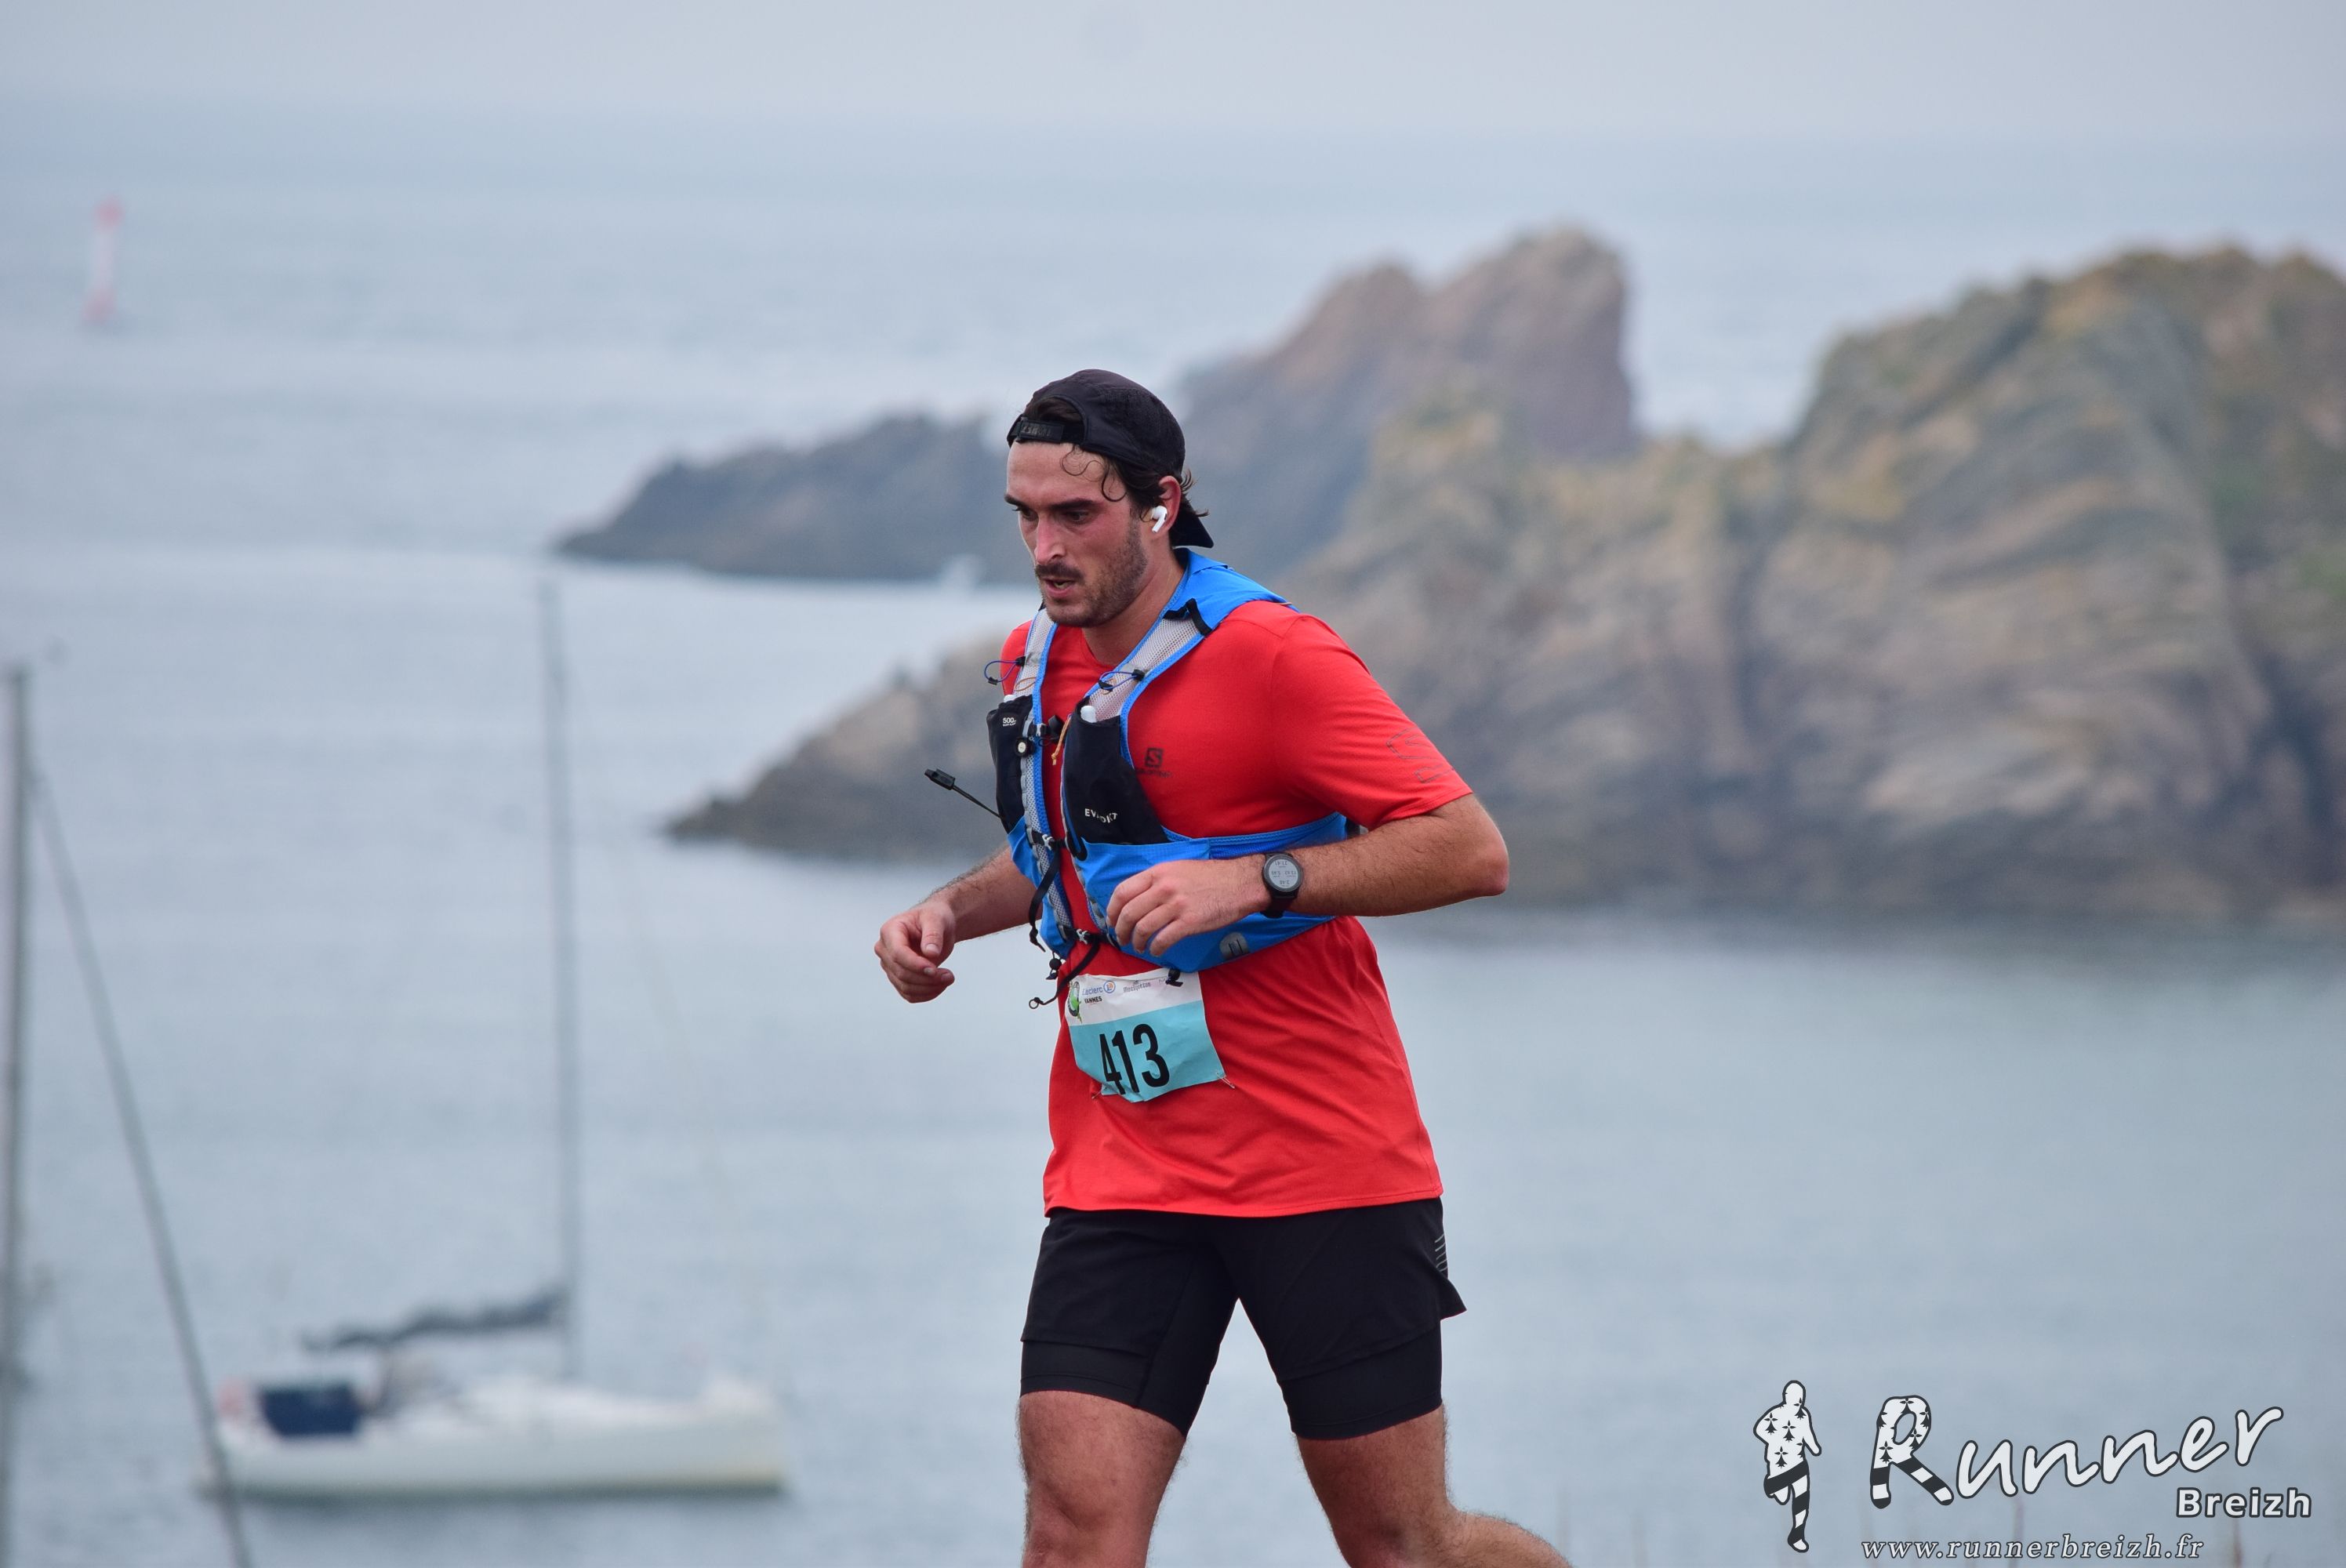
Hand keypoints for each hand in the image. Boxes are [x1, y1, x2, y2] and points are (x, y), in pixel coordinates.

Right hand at [875, 897, 957, 1001]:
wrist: (936, 926)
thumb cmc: (934, 918)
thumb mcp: (936, 919)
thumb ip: (933, 934)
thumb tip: (930, 953)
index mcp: (890, 931)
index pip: (897, 954)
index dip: (915, 964)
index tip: (934, 969)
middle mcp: (885, 949)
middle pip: (901, 973)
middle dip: (926, 978)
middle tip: (949, 975)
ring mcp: (889, 965)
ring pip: (905, 986)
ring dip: (929, 988)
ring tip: (949, 978)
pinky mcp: (898, 978)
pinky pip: (909, 994)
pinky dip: (926, 994)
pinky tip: (940, 986)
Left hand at [1101, 858, 1265, 959]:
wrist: (1239, 883)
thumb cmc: (1210, 877)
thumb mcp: (1178, 869)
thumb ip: (1156, 881)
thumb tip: (1136, 898)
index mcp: (1158, 873)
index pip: (1123, 891)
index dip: (1112, 909)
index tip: (1111, 920)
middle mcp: (1163, 888)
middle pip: (1129, 913)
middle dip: (1121, 930)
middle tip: (1122, 938)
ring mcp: (1176, 905)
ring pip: (1143, 928)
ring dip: (1137, 942)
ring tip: (1139, 947)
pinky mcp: (1189, 922)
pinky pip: (1163, 939)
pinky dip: (1156, 948)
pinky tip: (1156, 951)